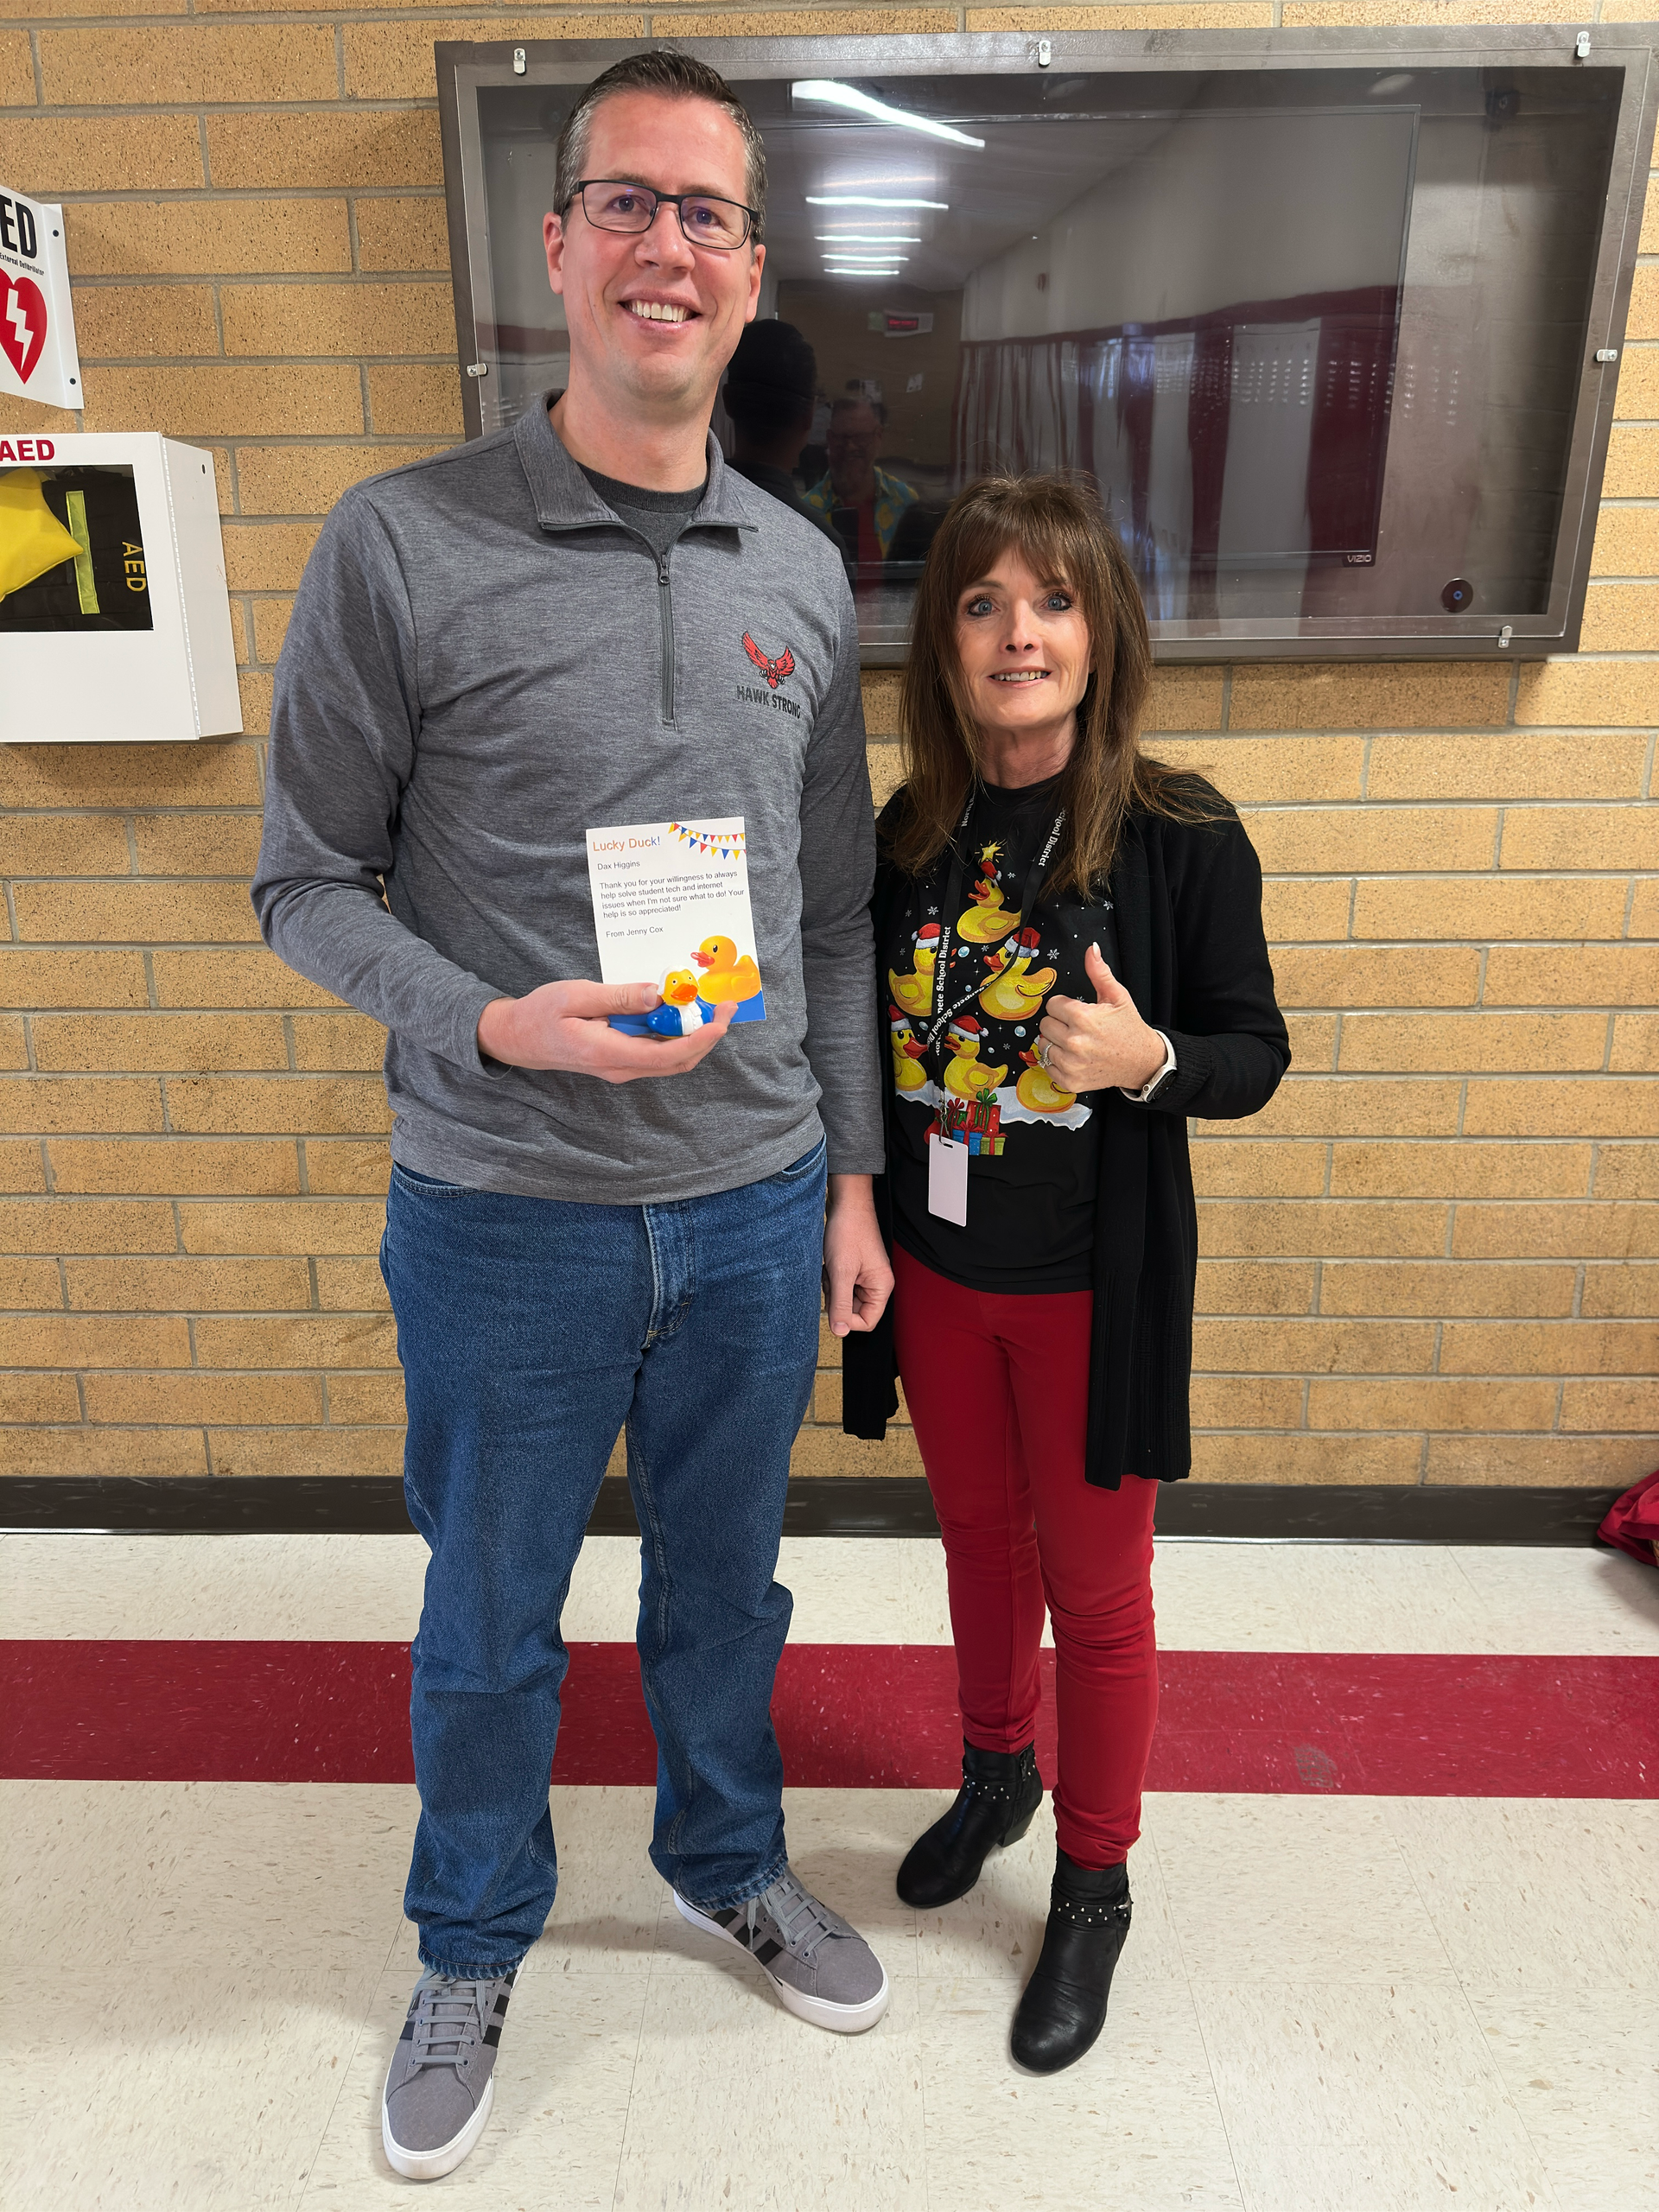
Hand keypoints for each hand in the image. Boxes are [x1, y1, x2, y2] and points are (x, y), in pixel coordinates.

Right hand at [478, 980, 735, 1083]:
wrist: (517, 1038)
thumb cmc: (540, 1014)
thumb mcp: (575, 996)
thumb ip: (617, 997)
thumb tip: (657, 994)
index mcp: (609, 1053)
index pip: (667, 1054)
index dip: (700, 1039)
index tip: (721, 1020)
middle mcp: (621, 1067)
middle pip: (677, 1061)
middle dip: (707, 1035)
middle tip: (725, 1005)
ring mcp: (622, 1066)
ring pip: (671, 1058)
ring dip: (695, 1035)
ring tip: (710, 1005)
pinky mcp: (621, 1059)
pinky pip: (657, 1051)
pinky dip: (676, 1034)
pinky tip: (680, 1010)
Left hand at [822, 1173, 892, 1338]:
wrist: (846, 1204)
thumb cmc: (849, 1230)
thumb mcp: (841, 1272)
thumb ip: (841, 1303)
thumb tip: (840, 1330)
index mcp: (881, 1286)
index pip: (868, 1322)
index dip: (848, 1321)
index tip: (832, 1310)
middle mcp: (876, 1283)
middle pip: (854, 1311)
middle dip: (837, 1300)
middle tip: (830, 1282)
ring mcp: (865, 1276)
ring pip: (844, 1298)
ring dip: (832, 1288)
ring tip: (830, 1269)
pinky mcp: (854, 1269)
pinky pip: (840, 1285)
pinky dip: (831, 1278)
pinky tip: (829, 1264)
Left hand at [1038, 944, 1165, 1093]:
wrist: (1142, 1061)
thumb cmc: (1128, 1028)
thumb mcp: (1117, 996)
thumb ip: (1099, 972)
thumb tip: (1091, 949)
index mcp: (1084, 1018)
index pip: (1052, 1005)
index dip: (1064, 1006)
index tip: (1076, 1011)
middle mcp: (1075, 1042)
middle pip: (1045, 1024)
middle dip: (1059, 1023)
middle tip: (1077, 1028)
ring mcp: (1071, 1064)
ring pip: (1043, 1045)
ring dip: (1055, 1042)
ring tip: (1075, 1042)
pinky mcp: (1070, 1081)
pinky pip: (1047, 1066)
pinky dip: (1057, 1062)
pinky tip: (1073, 1057)